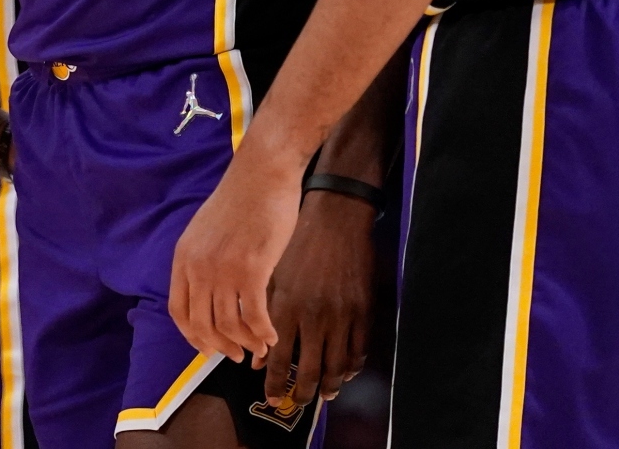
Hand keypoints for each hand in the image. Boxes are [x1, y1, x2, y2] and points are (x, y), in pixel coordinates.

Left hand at [168, 145, 301, 363]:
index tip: (209, 347)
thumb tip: (209, 292)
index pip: (178, 312)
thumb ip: (202, 260)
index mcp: (183, 257)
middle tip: (236, 354)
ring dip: (246, 343)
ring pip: (229, 325)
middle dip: (220, 346)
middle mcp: (198, 267)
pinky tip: (272, 335)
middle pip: (202, 325)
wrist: (263, 172)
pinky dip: (264, 332)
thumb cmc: (241, 199)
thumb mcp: (206, 231)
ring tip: (259, 346)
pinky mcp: (252, 269)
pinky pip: (254, 316)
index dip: (193, 337)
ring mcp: (223, 269)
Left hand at [262, 190, 374, 412]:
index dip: (275, 384)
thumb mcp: (271, 273)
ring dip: (329, 386)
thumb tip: (256, 357)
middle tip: (297, 403)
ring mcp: (342, 314)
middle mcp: (314, 315)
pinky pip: (359, 350)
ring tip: (323, 394)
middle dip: (302, 394)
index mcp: (286, 305)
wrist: (335, 215)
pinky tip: (344, 372)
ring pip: (337, 367)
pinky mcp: (363, 309)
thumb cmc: (296, 240)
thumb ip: (260, 314)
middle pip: (310, 371)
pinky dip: (351, 367)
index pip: (278, 359)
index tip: (272, 396)